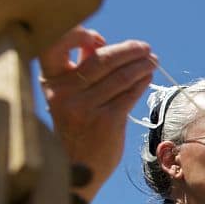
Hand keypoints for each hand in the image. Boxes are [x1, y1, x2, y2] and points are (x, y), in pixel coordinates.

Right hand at [39, 26, 155, 203]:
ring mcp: (85, 107)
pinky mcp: (107, 121)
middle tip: (145, 48)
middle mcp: (65, 92)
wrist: (76, 169)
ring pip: (120, 76)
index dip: (79, 34)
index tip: (99, 38)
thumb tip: (99, 41)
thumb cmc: (75, 128)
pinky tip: (148, 76)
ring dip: (141, 65)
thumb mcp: (68, 97)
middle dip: (129, 50)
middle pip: (102, 59)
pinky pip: (129, 93)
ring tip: (152, 60)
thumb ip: (80, 69)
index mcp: (51, 82)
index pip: (57, 44)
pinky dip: (141, 81)